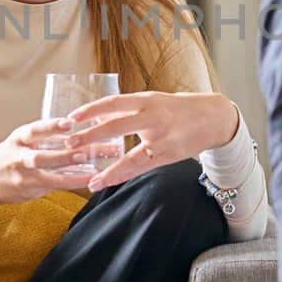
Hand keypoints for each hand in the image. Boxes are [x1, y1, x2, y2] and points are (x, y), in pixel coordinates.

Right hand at [0, 116, 89, 216]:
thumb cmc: (8, 156)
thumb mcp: (21, 141)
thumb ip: (46, 137)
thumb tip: (78, 129)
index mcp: (19, 139)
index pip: (35, 130)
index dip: (52, 126)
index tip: (70, 122)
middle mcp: (19, 157)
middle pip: (41, 157)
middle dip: (64, 155)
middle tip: (84, 152)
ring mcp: (24, 177)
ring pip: (49, 177)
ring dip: (72, 175)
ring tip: (94, 172)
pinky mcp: (30, 190)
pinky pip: (54, 187)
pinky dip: (72, 183)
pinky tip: (89, 181)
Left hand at [64, 91, 240, 191]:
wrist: (213, 117)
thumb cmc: (178, 109)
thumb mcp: (153, 101)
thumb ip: (128, 109)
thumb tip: (97, 115)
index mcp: (146, 99)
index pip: (112, 103)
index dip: (90, 110)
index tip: (70, 118)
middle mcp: (152, 116)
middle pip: (115, 126)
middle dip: (90, 136)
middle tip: (68, 144)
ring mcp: (160, 137)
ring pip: (129, 154)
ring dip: (107, 167)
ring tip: (87, 176)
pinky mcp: (168, 154)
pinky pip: (141, 167)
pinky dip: (122, 175)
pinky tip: (107, 182)